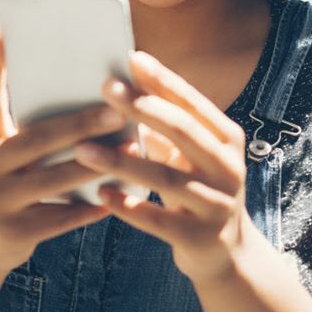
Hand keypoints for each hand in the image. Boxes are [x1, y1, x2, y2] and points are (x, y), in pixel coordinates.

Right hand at [0, 28, 120, 273]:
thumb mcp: (3, 146)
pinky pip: (62, 218)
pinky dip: (91, 207)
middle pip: (36, 139)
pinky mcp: (14, 233)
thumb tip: (77, 81)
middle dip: (80, 124)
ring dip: (97, 165)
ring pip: (55, 180)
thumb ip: (27, 118)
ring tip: (131, 150)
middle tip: (117, 110)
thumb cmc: (8, 178)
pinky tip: (119, 196)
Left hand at [73, 50, 257, 283]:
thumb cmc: (196, 188)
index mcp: (226, 140)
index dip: (163, 80)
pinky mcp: (200, 238)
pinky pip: (158, 221)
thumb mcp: (190, 155)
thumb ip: (166, 124)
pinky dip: (128, 208)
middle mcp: (229, 168)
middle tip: (106, 88)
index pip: (193, 103)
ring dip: (121, 162)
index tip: (132, 58)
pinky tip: (100, 194)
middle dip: (143, 108)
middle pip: (183, 132)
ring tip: (83, 149)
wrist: (225, 253)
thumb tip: (123, 82)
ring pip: (166, 179)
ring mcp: (217, 205)